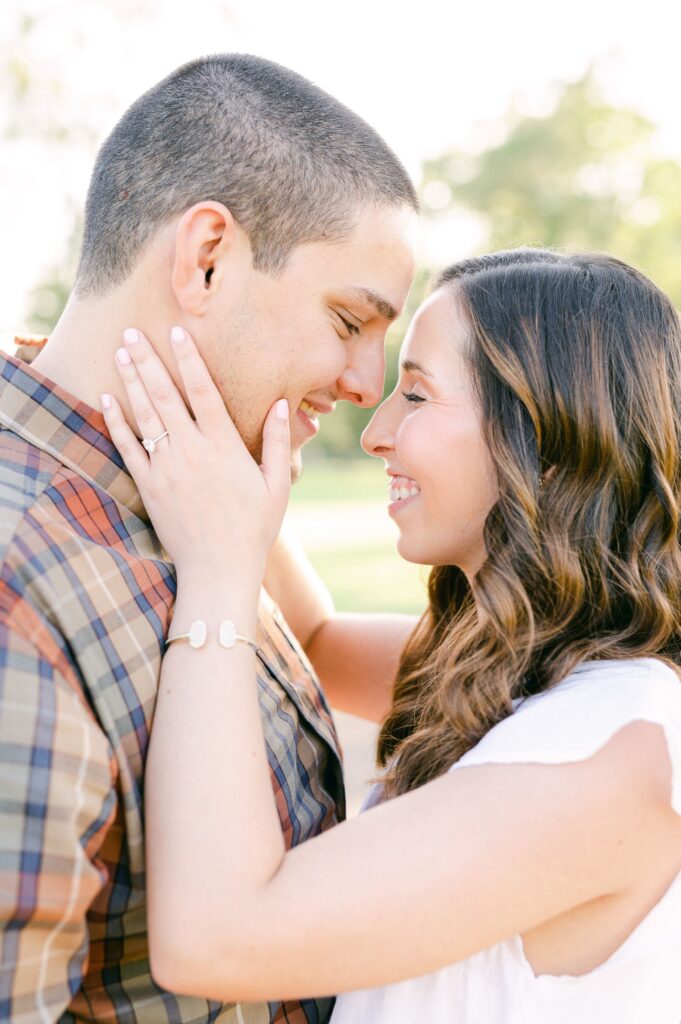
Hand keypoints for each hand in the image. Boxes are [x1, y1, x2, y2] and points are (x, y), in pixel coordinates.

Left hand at [101, 326, 290, 579]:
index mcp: (224, 447)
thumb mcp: (277, 486)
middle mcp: (192, 451)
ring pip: (144, 415)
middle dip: (148, 360)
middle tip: (132, 331)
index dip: (188, 359)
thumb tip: (281, 405)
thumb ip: (278, 443)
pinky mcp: (149, 487)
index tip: (176, 332)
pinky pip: (128, 448)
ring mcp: (166, 468)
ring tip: (120, 352)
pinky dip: (116, 422)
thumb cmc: (254, 530)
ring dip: (130, 381)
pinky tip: (107, 399)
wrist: (218, 570)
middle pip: (165, 395)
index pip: (203, 392)